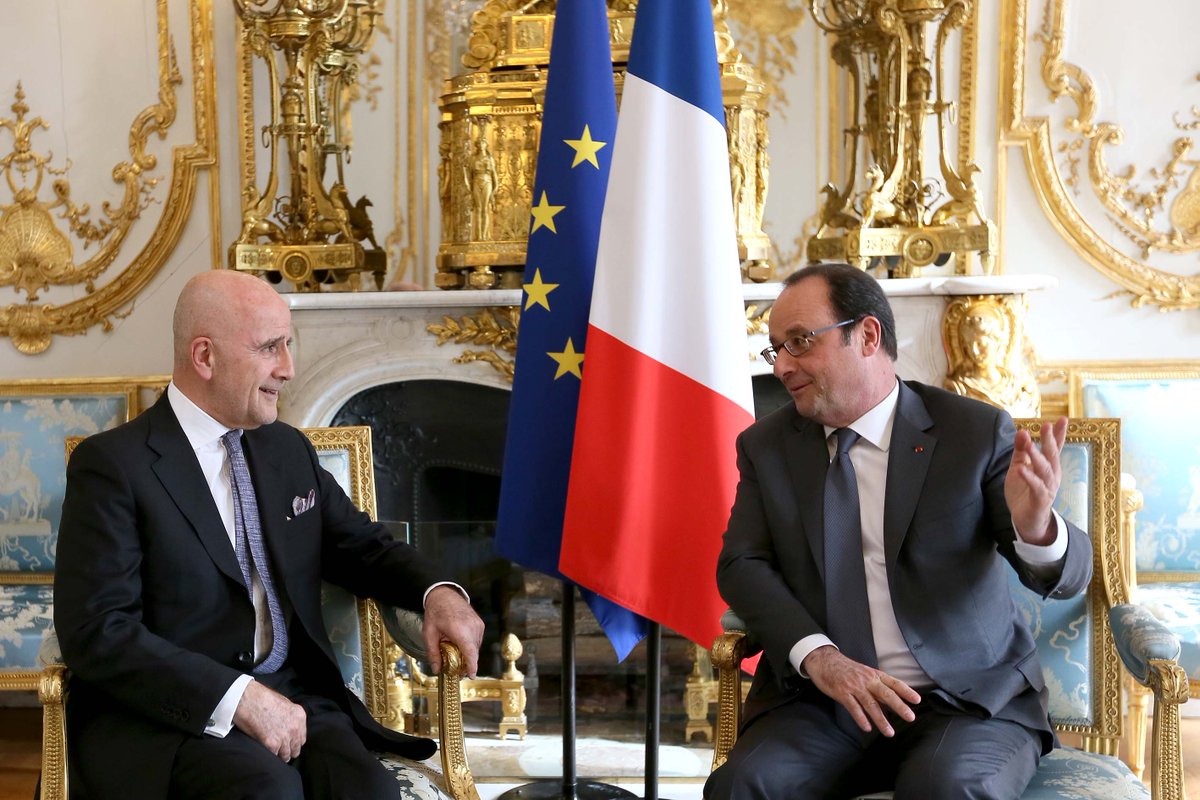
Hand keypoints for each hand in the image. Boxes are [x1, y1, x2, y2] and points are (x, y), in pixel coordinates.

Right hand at [232, 680, 306, 760]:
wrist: (247, 699)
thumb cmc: (262, 698)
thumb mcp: (284, 703)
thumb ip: (290, 717)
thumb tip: (289, 726)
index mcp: (299, 716)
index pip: (301, 738)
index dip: (293, 742)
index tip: (287, 743)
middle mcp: (295, 728)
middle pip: (296, 748)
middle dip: (288, 750)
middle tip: (279, 749)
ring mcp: (284, 737)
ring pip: (286, 755)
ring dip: (279, 755)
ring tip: (271, 752)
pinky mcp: (272, 744)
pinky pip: (274, 757)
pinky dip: (269, 755)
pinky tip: (264, 750)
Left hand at [423, 585, 484, 677]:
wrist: (444, 594)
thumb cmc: (436, 612)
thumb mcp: (429, 633)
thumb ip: (433, 652)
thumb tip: (436, 669)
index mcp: (459, 630)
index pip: (470, 652)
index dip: (472, 666)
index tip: (471, 676)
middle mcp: (472, 627)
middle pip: (473, 652)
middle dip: (466, 662)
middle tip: (455, 669)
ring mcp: (478, 625)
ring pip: (476, 647)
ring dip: (468, 653)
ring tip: (455, 652)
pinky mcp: (480, 624)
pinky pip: (477, 641)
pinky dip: (470, 645)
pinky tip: (460, 643)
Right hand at [803, 646, 919, 735]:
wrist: (824, 661)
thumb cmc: (847, 669)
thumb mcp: (865, 674)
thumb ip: (878, 687)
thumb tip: (893, 702)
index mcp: (874, 675)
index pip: (894, 683)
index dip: (906, 691)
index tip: (917, 700)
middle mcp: (866, 680)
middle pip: (886, 694)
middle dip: (899, 706)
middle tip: (910, 717)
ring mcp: (854, 686)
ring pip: (871, 704)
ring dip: (881, 720)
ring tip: (889, 732)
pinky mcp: (842, 693)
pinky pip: (853, 708)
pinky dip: (861, 719)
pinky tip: (867, 728)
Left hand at [1004, 416, 1066, 544]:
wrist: (1026, 520)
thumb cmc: (1024, 492)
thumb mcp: (1019, 467)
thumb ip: (1020, 451)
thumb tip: (1022, 431)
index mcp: (1048, 467)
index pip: (1054, 448)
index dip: (1058, 434)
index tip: (1063, 419)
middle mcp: (1052, 476)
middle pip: (1052, 456)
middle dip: (1050, 440)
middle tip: (1046, 425)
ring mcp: (1048, 488)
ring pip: (1044, 470)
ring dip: (1037, 457)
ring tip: (1028, 444)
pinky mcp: (1040, 500)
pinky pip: (1036, 487)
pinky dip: (1029, 478)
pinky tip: (1021, 470)